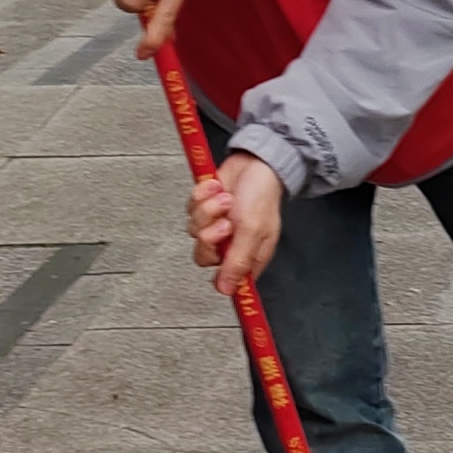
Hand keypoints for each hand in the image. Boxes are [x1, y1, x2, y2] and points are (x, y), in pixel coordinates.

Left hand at [189, 152, 284, 291]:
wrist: (255, 162)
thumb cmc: (262, 194)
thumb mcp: (253, 231)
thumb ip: (238, 261)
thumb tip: (227, 290)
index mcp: (247, 256)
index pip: (228, 280)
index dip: (221, 276)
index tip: (219, 274)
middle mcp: (229, 245)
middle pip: (203, 255)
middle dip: (210, 235)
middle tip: (226, 222)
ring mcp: (214, 226)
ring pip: (194, 229)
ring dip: (209, 210)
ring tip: (227, 199)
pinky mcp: (204, 209)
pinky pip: (190, 209)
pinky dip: (203, 196)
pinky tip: (218, 190)